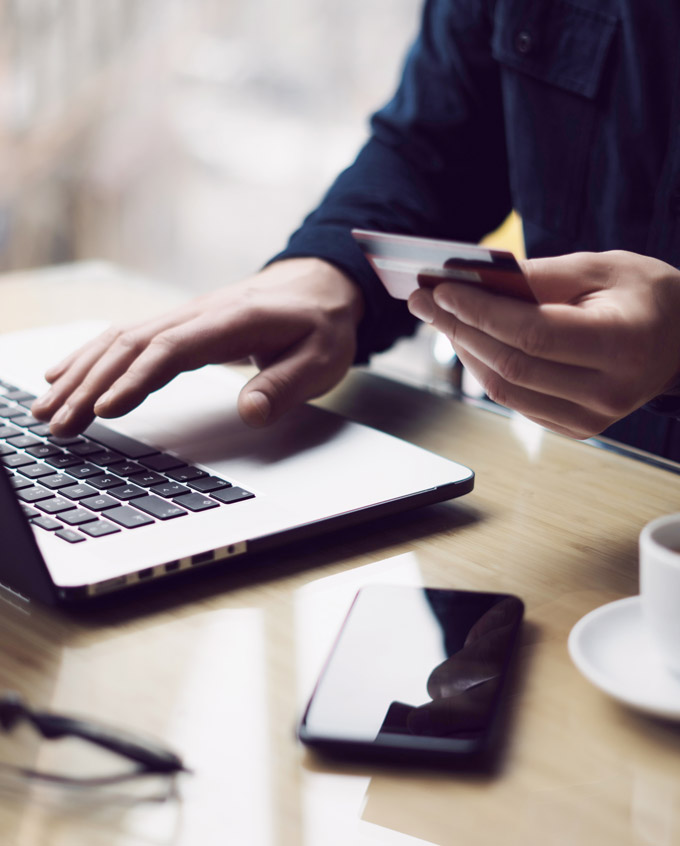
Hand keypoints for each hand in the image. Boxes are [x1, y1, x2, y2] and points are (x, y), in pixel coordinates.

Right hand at [32, 258, 364, 435]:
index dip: (137, 378)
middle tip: (58, 424)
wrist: (322, 286)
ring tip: (47, 408)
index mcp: (234, 321)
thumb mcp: (322, 359)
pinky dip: (92, 356)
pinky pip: (128, 337)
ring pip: (121, 339)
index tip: (106, 408)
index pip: (173, 349)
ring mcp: (186, 316)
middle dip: (90, 384)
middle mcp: (200, 314)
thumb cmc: (322, 325)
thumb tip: (251, 412)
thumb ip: (286, 385)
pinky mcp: (181, 324)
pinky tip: (66, 375)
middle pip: (133, 345)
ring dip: (82, 373)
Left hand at [408, 250, 679, 438]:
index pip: (533, 334)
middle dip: (459, 329)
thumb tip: (474, 278)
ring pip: (505, 390)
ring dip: (465, 351)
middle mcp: (608, 393)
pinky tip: (470, 341)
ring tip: (441, 317)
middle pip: (512, 365)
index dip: (481, 312)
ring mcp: (592, 419)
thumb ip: (540, 275)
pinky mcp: (576, 428)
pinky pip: (516, 402)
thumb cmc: (645, 296)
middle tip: (423, 300)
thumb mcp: (603, 267)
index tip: (442, 289)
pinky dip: (485, 370)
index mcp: (623, 345)